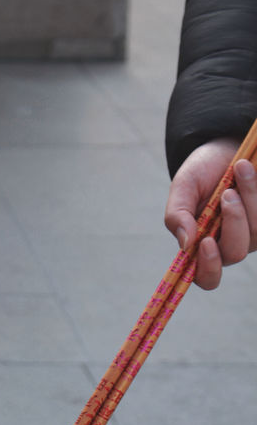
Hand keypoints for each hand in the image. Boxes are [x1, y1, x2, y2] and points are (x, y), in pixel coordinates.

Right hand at [165, 138, 256, 288]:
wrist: (229, 147)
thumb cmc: (202, 171)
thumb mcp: (183, 187)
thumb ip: (177, 214)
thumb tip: (185, 243)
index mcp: (200, 246)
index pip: (207, 277)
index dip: (209, 268)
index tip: (206, 242)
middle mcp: (227, 245)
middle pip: (235, 253)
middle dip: (234, 222)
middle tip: (227, 193)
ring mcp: (251, 234)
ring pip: (256, 233)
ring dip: (249, 198)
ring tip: (239, 169)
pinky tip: (249, 172)